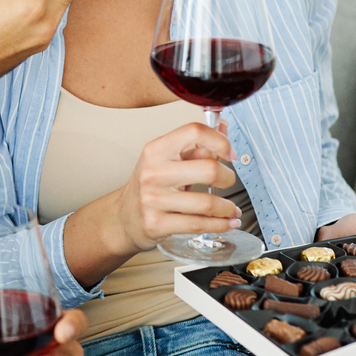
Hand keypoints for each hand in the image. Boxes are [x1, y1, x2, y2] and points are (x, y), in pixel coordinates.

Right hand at [113, 120, 240, 253]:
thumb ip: (195, 148)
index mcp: (156, 150)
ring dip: (228, 208)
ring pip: (207, 203)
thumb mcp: (165, 161)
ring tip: (231, 209)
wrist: (124, 216)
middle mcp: (153, 172)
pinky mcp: (157, 224)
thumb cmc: (150, 186)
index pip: (194, 133)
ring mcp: (153, 199)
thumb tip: (223, 130)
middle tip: (228, 181)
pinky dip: (219, 225)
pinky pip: (198, 225)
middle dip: (228, 178)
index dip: (220, 141)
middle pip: (208, 169)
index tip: (229, 153)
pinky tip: (226, 222)